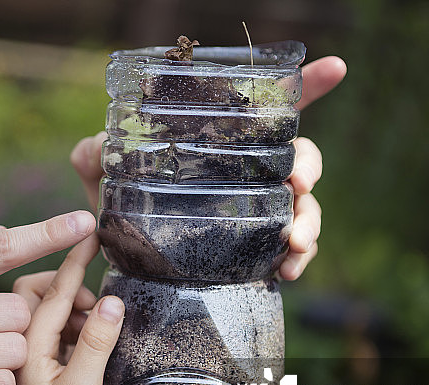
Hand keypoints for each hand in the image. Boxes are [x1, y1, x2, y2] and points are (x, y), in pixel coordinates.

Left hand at [12, 235, 122, 384]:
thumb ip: (96, 342)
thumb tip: (110, 300)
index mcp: (27, 345)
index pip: (51, 292)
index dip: (74, 261)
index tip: (91, 233)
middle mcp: (23, 343)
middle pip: (42, 294)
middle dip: (72, 291)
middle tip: (98, 310)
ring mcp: (30, 351)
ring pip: (50, 311)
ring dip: (76, 311)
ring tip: (98, 332)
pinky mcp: (40, 361)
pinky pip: (56, 329)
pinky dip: (75, 327)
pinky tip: (91, 342)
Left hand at [70, 56, 346, 280]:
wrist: (120, 261)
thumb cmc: (118, 206)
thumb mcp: (102, 176)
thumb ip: (94, 155)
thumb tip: (96, 147)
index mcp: (221, 146)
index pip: (268, 112)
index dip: (305, 86)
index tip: (334, 68)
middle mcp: (248, 175)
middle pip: (301, 157)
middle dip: (310, 167)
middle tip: (297, 183)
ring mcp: (258, 213)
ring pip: (305, 207)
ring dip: (311, 222)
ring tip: (296, 241)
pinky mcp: (259, 250)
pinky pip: (295, 251)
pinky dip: (299, 259)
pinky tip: (287, 270)